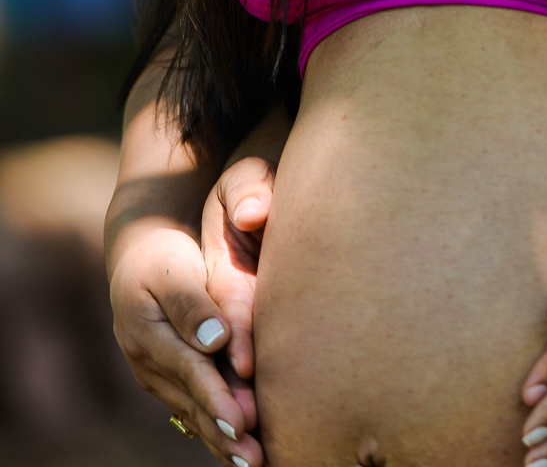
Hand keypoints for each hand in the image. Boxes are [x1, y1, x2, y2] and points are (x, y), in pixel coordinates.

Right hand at [109, 154, 276, 466]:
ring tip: (252, 462)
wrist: (141, 251)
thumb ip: (193, 304)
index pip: (189, 369)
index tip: (244, 420)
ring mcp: (156, 374)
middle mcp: (147, 362)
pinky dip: (214, 430)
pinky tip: (235, 451)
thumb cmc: (164, 253)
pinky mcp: (169, 378)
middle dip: (223, 432)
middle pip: (191, 400)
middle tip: (254, 458)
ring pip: (192, 412)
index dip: (217, 395)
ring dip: (221, 439)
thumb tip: (216, 340)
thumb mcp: (173, 269)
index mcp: (146, 333)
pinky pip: (192, 408)